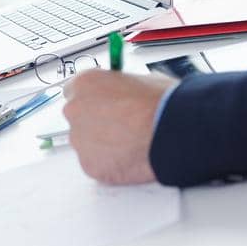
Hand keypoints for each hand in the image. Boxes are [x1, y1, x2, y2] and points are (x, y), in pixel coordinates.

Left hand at [62, 70, 174, 184]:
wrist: (171, 132)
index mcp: (85, 83)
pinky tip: (130, 157)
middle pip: (78, 117)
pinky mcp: (89, 165)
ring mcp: (80, 140)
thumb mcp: (142, 79)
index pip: (75, 91)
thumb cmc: (162, 104)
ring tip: (130, 143)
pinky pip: (96, 164)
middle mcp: (75, 110)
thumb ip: (121, 87)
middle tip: (120, 126)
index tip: (104, 104)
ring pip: (86, 143)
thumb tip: (125, 92)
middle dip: (96, 122)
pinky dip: (110, 163)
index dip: (94, 99)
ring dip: (102, 144)